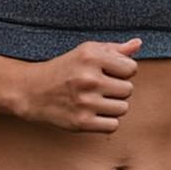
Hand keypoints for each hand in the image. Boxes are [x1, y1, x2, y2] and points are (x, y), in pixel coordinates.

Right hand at [18, 37, 141, 132]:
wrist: (32, 91)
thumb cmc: (64, 69)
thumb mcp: (86, 52)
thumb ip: (114, 49)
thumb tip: (138, 44)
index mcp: (91, 57)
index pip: (131, 68)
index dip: (122, 71)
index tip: (108, 73)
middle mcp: (88, 78)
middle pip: (128, 89)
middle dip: (117, 89)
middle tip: (99, 88)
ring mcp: (85, 102)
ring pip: (123, 108)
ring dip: (113, 106)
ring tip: (96, 100)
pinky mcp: (82, 122)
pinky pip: (113, 125)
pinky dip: (106, 121)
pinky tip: (94, 113)